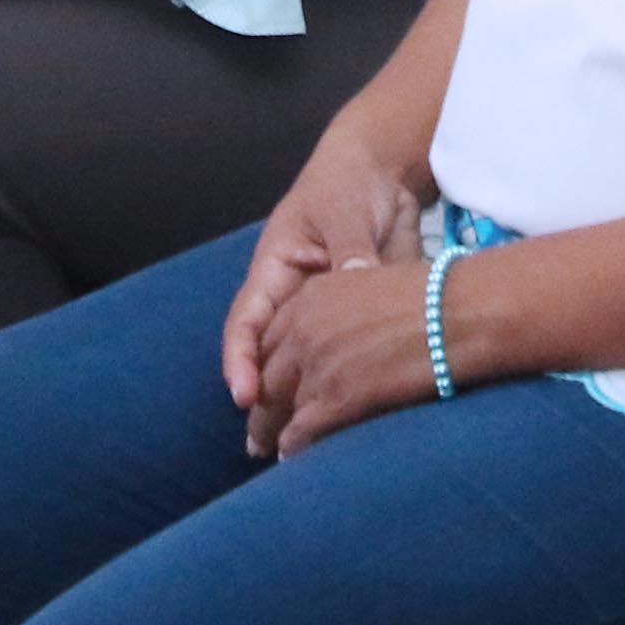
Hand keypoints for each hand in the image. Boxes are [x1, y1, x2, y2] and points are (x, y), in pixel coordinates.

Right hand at [224, 128, 428, 428]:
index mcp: (274, 270)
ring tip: (300, 451)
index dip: (240, 361)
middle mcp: (292, 299)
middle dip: (265, 400)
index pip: (246, 323)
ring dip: (303, 403)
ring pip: (306, 366)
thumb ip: (349, 250)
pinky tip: (350, 422)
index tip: (244, 396)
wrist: (385, 174)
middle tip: (265, 446)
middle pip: (270, 356)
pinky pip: (345, 360)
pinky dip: (344, 388)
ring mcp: (322, 314)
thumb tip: (356, 279)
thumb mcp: (343, 213)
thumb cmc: (348, 185)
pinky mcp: (355, 321)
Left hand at [246, 248, 451, 461]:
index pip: (271, 339)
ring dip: (272, 433)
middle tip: (256, 434)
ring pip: (278, 407)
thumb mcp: (374, 288)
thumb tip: (348, 341)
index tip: (263, 389)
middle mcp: (304, 327)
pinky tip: (293, 461)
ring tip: (268, 453)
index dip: (265, 369)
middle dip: (261, 407)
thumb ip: (346, 311)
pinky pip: (301, 431)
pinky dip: (294, 449)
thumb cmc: (437, 297)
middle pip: (267, 376)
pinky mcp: (337, 396)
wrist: (462, 311)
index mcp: (312, 296)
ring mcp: (318, 363)